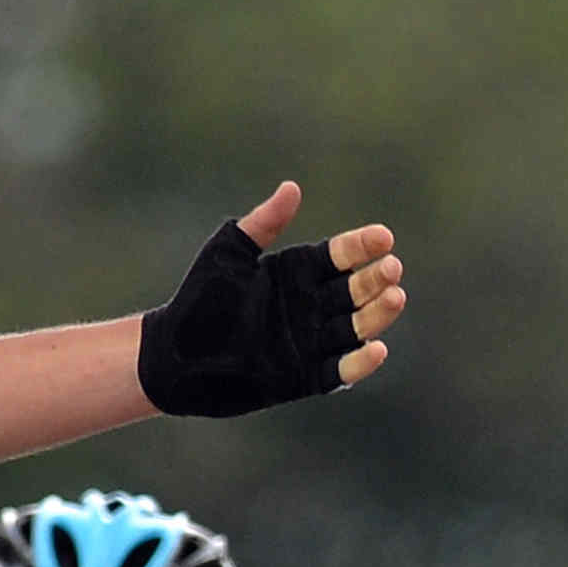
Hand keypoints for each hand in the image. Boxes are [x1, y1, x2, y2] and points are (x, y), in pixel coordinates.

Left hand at [134, 180, 407, 417]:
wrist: (172, 356)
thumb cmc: (197, 300)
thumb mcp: (227, 255)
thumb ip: (263, 224)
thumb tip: (292, 188)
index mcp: (298, 273)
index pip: (341, 256)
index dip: (363, 247)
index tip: (383, 237)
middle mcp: (311, 306)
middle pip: (356, 290)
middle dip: (376, 279)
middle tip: (392, 268)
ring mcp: (310, 342)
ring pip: (356, 328)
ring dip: (378, 315)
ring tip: (395, 298)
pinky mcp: (303, 377)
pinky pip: (339, 371)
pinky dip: (359, 363)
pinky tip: (377, 349)